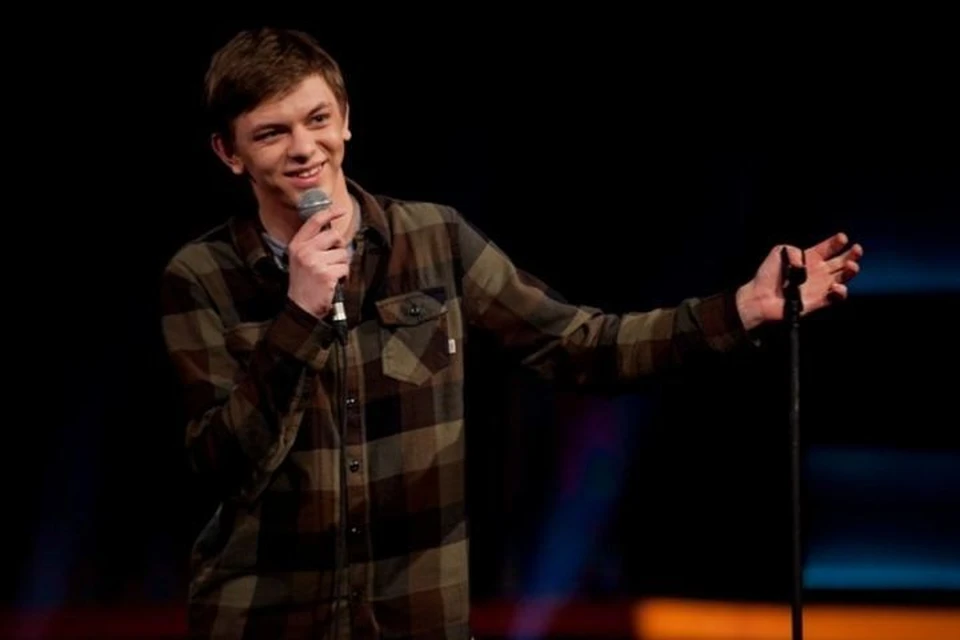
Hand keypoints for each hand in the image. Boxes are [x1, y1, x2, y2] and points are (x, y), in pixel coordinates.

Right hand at [287, 208, 349, 318]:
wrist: (300, 307)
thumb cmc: (304, 284)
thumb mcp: (300, 260)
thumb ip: (312, 245)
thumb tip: (333, 234)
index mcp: (297, 245)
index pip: (314, 222)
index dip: (329, 213)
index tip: (341, 210)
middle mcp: (305, 251)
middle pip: (334, 236)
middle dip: (339, 247)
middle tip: (334, 259)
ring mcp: (315, 262)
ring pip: (342, 253)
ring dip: (341, 265)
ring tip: (331, 274)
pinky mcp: (326, 274)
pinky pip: (345, 268)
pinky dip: (344, 276)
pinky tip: (334, 282)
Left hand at [736, 232, 863, 330]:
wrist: (759, 298)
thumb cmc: (767, 275)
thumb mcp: (779, 252)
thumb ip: (794, 251)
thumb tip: (805, 261)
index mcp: (810, 258)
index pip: (829, 248)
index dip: (837, 242)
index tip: (842, 238)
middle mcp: (818, 272)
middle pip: (842, 261)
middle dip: (852, 255)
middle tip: (856, 250)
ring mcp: (820, 287)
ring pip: (844, 278)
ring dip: (851, 271)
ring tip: (852, 266)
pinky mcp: (819, 301)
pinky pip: (836, 297)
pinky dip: (840, 292)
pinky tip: (836, 287)